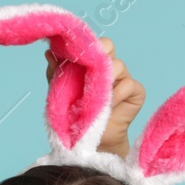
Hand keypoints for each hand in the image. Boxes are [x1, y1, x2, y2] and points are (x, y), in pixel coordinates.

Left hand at [45, 36, 144, 158]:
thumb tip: (49, 52)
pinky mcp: (136, 92)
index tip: (75, 55)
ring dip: (105, 80)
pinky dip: (117, 94)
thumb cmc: (75, 114)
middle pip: (109, 46)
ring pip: (119, 65)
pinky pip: (129, 85)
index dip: (87, 46)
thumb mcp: (62, 92)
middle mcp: (110, 67)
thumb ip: (57, 72)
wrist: (88, 140)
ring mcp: (124, 78)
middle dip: (98, 55)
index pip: (94, 43)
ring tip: (94, 97)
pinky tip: (108, 106)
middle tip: (88, 71)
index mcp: (94, 63)